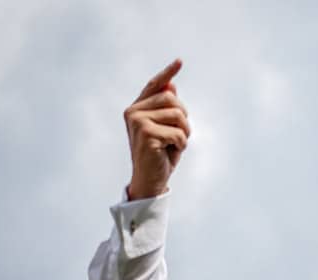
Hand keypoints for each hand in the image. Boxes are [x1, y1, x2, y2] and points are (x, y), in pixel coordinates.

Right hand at [123, 59, 190, 199]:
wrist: (149, 180)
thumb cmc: (160, 155)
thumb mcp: (166, 129)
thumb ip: (166, 109)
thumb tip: (172, 85)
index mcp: (137, 108)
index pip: (155, 85)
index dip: (168, 72)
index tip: (180, 61)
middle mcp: (133, 111)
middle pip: (173, 99)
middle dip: (183, 120)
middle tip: (176, 137)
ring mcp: (138, 121)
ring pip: (179, 115)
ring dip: (184, 134)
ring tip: (173, 146)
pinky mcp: (146, 134)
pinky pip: (179, 133)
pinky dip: (181, 145)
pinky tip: (170, 153)